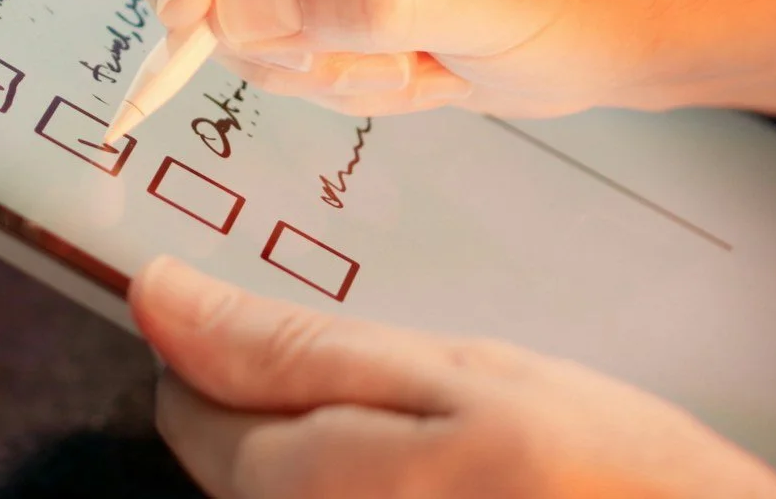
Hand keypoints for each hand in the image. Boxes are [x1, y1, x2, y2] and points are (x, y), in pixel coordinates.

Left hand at [129, 257, 775, 498]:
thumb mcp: (456, 376)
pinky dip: (394, 480)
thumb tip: (159, 296)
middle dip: (303, 398)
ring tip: (465, 438)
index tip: (303, 322)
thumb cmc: (616, 483)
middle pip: (240, 453)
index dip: (232, 342)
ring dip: (354, 442)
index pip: (184, 403)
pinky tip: (474, 480)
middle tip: (420, 381)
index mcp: (296, 488)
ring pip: (303, 485)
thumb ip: (290, 345)